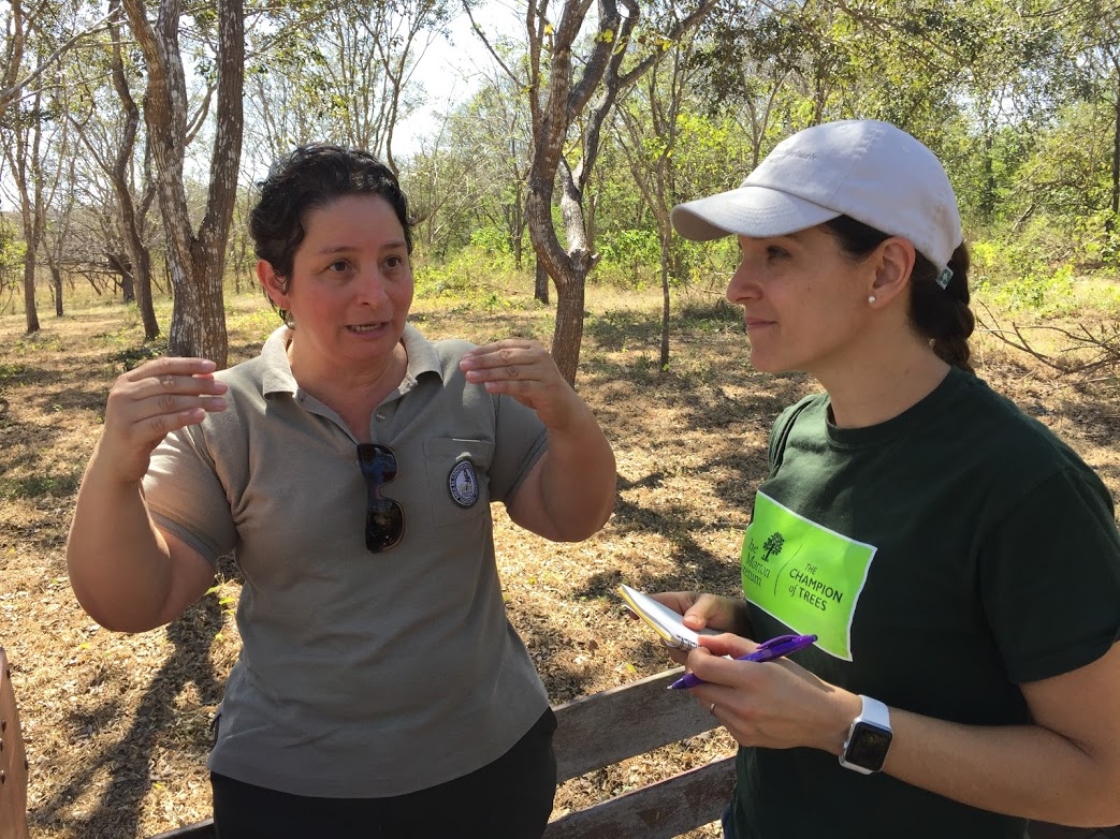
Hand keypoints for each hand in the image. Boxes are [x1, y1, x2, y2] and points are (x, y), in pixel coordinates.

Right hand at [95, 357, 227, 483]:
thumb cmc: (142, 427)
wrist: (116, 461)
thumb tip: (209, 375)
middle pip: (168, 383)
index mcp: (127, 380)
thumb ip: (177, 390)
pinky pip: (161, 423)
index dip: (188, 364)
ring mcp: (123, 414)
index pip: (162, 365)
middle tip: (223, 388)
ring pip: (167, 402)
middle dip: (199, 384)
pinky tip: (201, 415)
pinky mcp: (129, 434)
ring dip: (198, 401)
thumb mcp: (157, 405)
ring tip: (221, 403)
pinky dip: (183, 418)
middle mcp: (122, 394)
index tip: (213, 366)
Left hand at [459, 339, 581, 428]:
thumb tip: (472, 364)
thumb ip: (502, 367)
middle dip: (482, 361)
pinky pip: (520, 386)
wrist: (564, 408)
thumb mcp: (519, 374)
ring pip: (511, 371)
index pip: (503, 345)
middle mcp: (540, 355)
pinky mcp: (546, 388)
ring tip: (470, 376)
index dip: (483, 351)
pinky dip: (502, 386)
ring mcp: (544, 371)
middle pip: (506, 356)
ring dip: (488, 373)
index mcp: (532, 347)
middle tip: (463, 365)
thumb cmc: (536, 388)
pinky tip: (488, 387)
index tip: (465, 357)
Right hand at [645, 591, 748, 664]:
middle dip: (670, 636)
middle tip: (687, 638)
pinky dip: (691, 660)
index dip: (640, 607)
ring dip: (683, 650)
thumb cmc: (725, 610)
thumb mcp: (715, 605)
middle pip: (660, 631)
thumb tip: (687, 622)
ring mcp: (680, 639)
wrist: (742, 629)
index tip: (632, 614)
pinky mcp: (689, 654)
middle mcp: (674, 622)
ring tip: (704, 646)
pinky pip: (682, 659)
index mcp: (676, 604)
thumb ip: (701, 611)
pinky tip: (706, 656)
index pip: (653, 603)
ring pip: (671, 648)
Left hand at [686, 632, 858, 753]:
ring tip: (732, 685)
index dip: (696, 657)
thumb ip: (733, 644)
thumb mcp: (770, 655)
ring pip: (708, 704)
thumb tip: (704, 641)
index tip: (703, 652)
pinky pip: (722, 719)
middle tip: (712, 667)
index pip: (702, 668)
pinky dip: (725, 708)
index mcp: (751, 678)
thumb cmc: (798, 681)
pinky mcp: (743, 739)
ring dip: (712, 691)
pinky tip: (744, 703)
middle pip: (698, 688)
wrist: (823, 719)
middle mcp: (742, 704)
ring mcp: (741, 726)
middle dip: (699, 674)